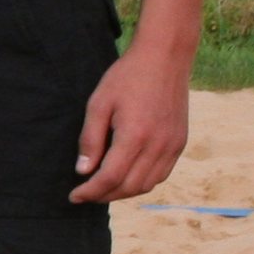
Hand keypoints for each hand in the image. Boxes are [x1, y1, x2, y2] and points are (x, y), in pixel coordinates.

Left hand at [70, 43, 189, 201]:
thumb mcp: (99, 103)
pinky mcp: (180, 142)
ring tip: (103, 188)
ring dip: (123, 193)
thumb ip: (90, 139)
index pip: (110, 178)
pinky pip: (161, 174)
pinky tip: (127, 177)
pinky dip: (142, 183)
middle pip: (129, 187)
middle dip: (104, 195)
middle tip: (86, 194)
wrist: (165, 57)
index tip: (74, 196)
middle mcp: (158, 145)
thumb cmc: (127, 77)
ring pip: (147, 185)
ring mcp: (172, 146)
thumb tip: (83, 171)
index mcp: (135, 136)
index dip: (90, 191)